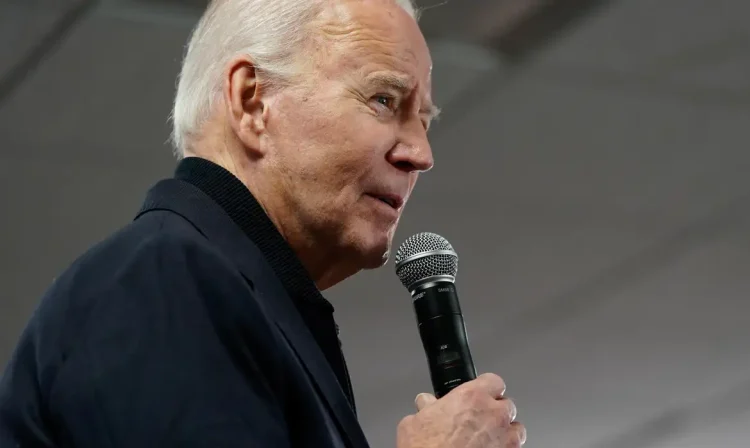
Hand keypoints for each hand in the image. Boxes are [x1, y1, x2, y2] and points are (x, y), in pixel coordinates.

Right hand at [396, 373, 525, 447]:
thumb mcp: (414, 422)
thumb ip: (426, 407)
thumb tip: (425, 404)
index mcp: (471, 397)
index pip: (493, 380)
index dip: (486, 386)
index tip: (480, 391)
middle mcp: (492, 414)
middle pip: (506, 403)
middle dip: (495, 409)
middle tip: (479, 417)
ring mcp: (502, 438)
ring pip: (516, 428)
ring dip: (505, 430)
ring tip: (490, 436)